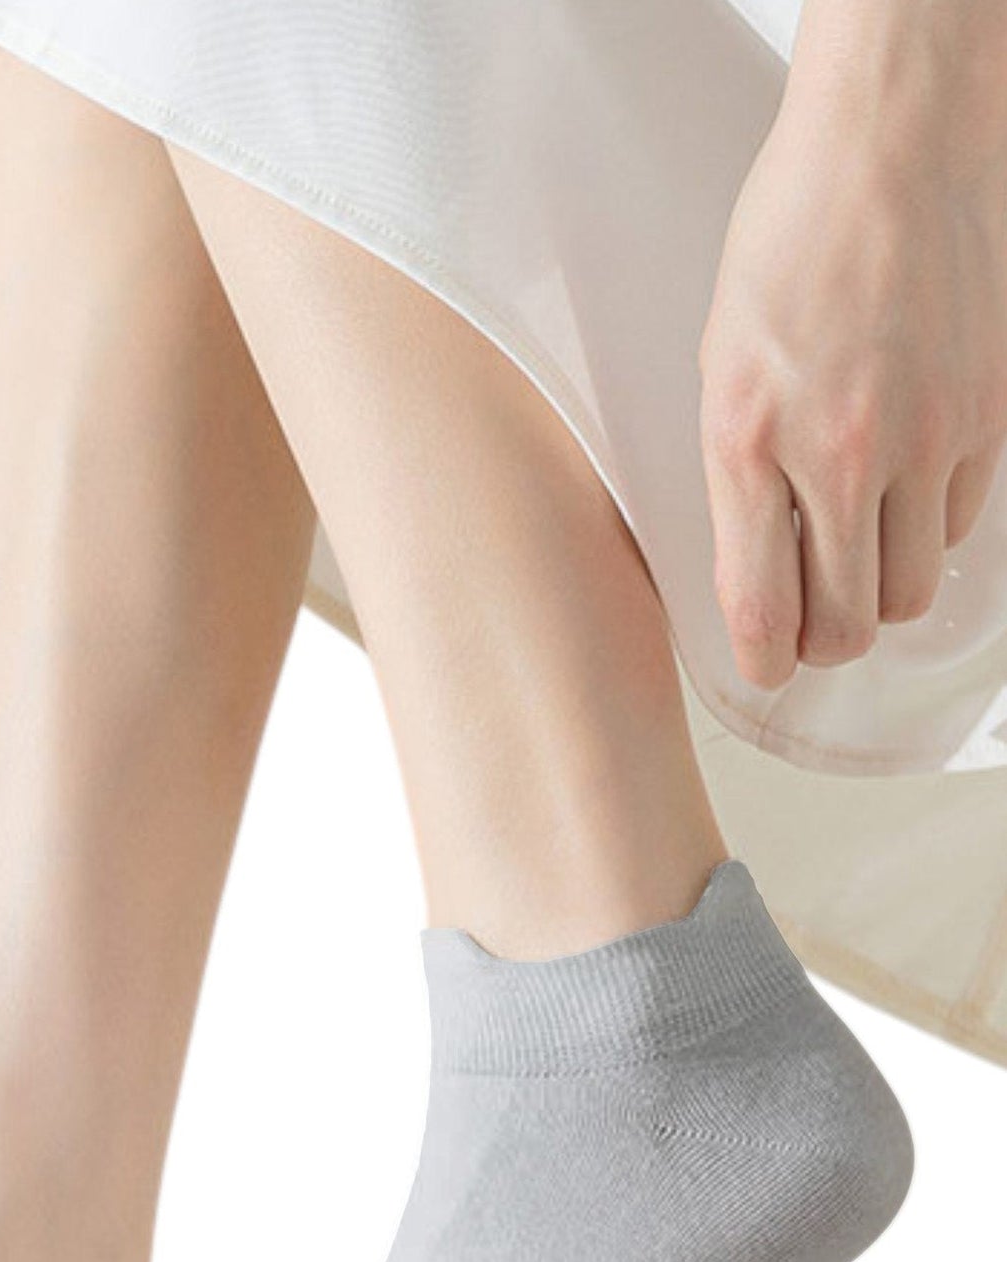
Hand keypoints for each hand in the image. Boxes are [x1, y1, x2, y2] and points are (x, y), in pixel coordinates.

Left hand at [697, 2, 1006, 688]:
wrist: (893, 148)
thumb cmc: (789, 245)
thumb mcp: (721, 369)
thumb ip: (737, 472)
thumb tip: (753, 565)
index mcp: (748, 441)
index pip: (760, 606)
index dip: (764, 660)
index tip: (766, 672)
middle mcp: (839, 454)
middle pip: (846, 620)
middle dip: (824, 639)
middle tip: (810, 626)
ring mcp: (924, 438)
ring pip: (909, 587)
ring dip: (878, 590)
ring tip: (853, 559)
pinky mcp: (986, 417)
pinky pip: (960, 525)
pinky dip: (928, 532)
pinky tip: (901, 500)